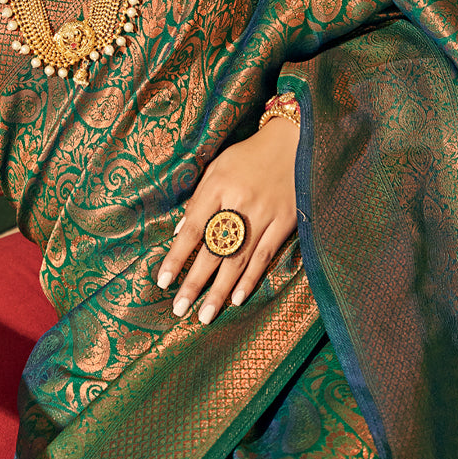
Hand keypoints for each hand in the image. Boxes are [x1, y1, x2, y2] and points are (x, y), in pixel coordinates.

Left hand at [156, 119, 298, 323]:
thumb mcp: (217, 169)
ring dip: (220, 290)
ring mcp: (265, 214)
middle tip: (179, 309)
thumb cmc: (248, 157)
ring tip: (205, 315)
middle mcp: (240, 202)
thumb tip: (179, 235)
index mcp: (218, 186)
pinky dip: (250, 279)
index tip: (163, 281)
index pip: (193, 228)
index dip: (177, 257)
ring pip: (239, 259)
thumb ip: (199, 201)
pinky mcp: (286, 222)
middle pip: (214, 249)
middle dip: (194, 282)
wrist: (294, 143)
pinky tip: (237, 298)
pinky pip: (265, 255)